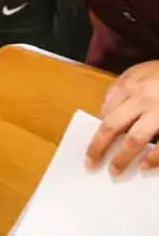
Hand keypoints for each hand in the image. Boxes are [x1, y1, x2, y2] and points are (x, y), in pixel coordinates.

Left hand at [86, 60, 158, 174]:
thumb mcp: (139, 72)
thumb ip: (120, 89)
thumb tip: (104, 113)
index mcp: (130, 86)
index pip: (106, 113)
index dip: (96, 132)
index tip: (91, 147)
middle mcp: (142, 99)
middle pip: (112, 126)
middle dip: (99, 147)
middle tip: (91, 164)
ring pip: (135, 138)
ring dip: (123, 157)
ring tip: (115, 171)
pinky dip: (154, 158)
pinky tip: (145, 167)